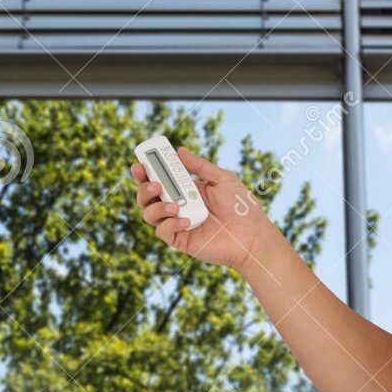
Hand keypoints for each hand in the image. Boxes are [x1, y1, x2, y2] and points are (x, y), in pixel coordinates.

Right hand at [130, 146, 284, 275]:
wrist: (252, 236)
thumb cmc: (241, 207)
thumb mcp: (222, 179)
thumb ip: (200, 166)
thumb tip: (180, 150)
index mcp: (186, 189)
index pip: (159, 178)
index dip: (145, 171)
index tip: (139, 163)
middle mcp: (178, 205)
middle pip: (147, 196)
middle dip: (143, 188)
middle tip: (154, 184)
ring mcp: (177, 223)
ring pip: (149, 214)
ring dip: (156, 207)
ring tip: (174, 205)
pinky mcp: (181, 240)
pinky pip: (163, 232)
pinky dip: (169, 224)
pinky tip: (186, 221)